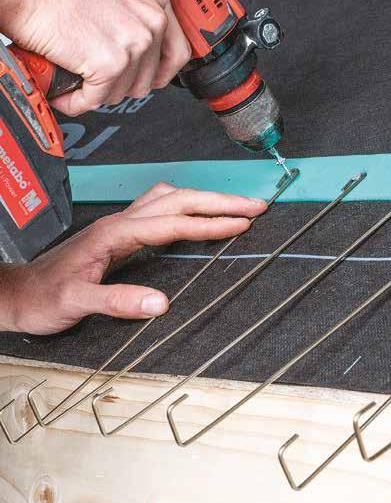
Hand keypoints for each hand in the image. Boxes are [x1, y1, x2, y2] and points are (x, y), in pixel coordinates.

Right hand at [0, 0, 190, 114]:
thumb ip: (134, 8)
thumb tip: (136, 30)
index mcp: (155, 0)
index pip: (177, 51)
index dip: (160, 72)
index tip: (150, 79)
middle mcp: (151, 21)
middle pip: (148, 78)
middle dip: (120, 84)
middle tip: (99, 78)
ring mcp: (133, 44)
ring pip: (122, 92)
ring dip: (97, 92)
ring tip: (78, 79)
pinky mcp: (110, 64)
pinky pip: (96, 99)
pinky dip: (76, 101)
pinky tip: (65, 92)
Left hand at [0, 184, 265, 334]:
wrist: (18, 293)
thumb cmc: (44, 298)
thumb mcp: (76, 303)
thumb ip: (117, 301)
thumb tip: (163, 304)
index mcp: (115, 233)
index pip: (173, 222)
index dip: (210, 223)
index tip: (243, 222)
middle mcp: (120, 221)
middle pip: (178, 200)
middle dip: (219, 201)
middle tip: (255, 205)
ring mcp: (120, 224)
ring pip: (170, 199)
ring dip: (204, 199)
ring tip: (233, 206)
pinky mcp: (119, 232)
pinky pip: (160, 209)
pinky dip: (186, 207)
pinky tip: (194, 216)